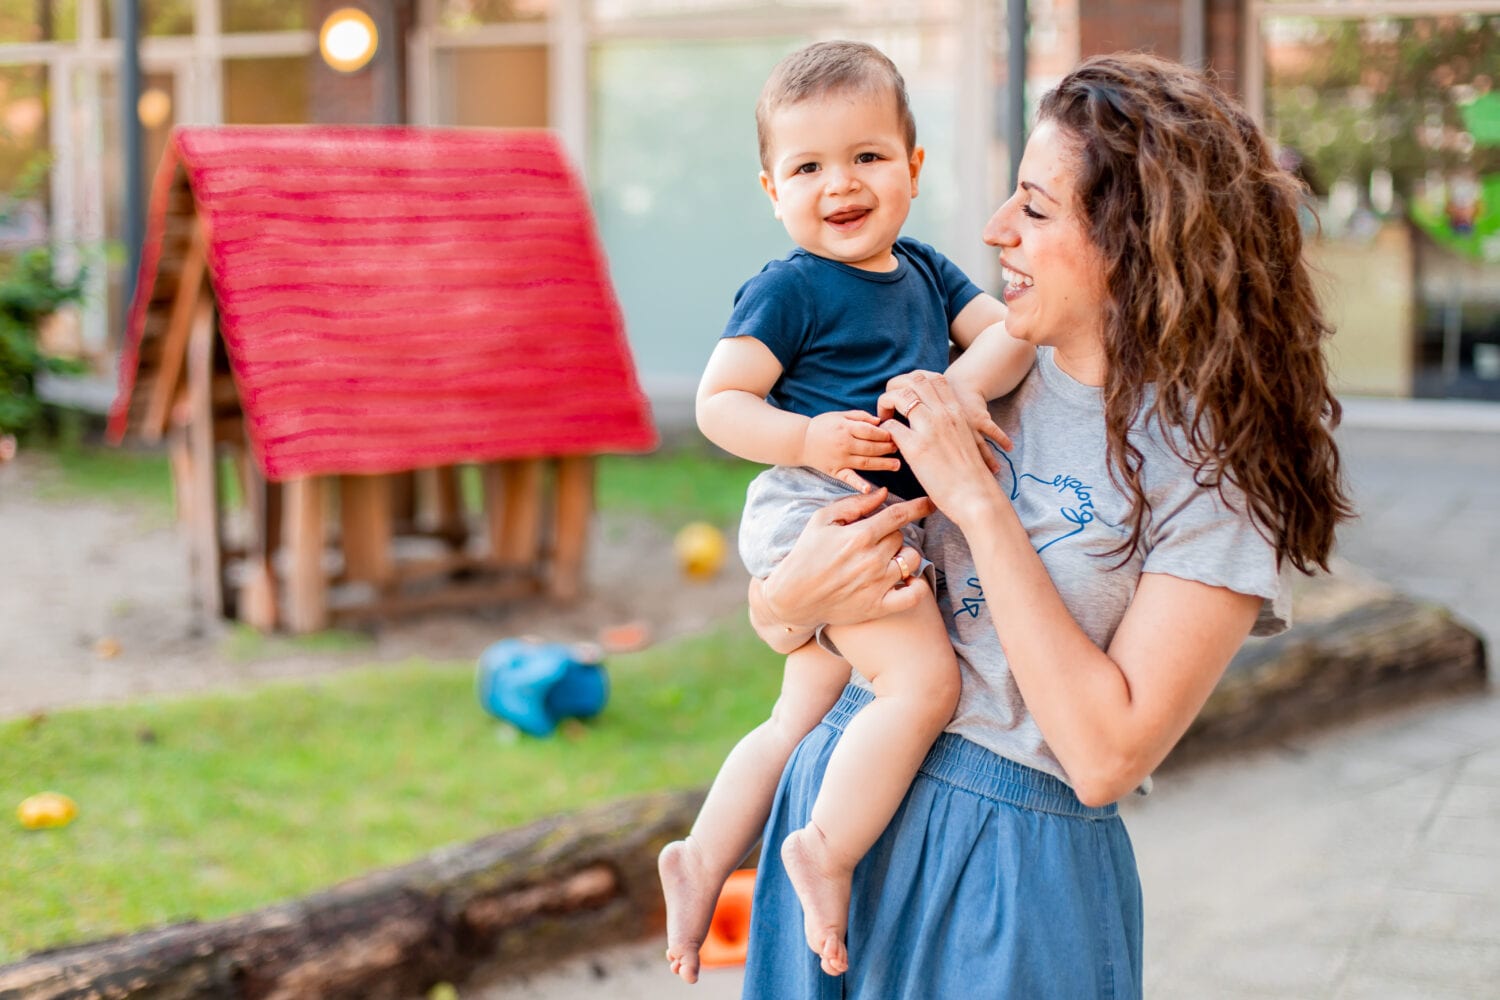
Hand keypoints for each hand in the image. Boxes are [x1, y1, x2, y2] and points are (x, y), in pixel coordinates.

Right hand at [759, 487, 933, 628]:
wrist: (792, 597)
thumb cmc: (806, 554)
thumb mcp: (821, 520)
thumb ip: (854, 504)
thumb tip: (883, 494)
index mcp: (859, 535)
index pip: (899, 515)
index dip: (918, 506)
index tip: (929, 503)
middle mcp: (872, 559)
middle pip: (902, 537)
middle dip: (892, 535)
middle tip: (875, 542)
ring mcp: (877, 584)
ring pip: (912, 560)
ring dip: (904, 556)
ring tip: (887, 559)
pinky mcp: (878, 606)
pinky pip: (914, 595)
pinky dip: (916, 586)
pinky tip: (906, 580)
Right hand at [800, 410, 899, 491]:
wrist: (801, 441)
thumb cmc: (823, 425)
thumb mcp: (840, 415)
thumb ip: (860, 416)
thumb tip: (879, 421)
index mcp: (846, 428)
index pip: (870, 431)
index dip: (884, 433)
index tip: (895, 435)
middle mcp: (844, 444)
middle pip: (871, 447)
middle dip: (887, 448)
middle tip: (899, 448)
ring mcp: (840, 459)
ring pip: (865, 462)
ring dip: (882, 464)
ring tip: (896, 465)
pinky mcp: (835, 471)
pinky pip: (848, 478)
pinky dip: (858, 484)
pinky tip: (869, 489)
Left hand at [876, 371, 1008, 527]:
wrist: (976, 495)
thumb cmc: (971, 474)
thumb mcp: (964, 439)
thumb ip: (950, 427)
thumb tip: (936, 429)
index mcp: (957, 412)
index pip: (934, 378)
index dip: (916, 382)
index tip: (908, 395)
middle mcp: (943, 415)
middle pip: (916, 380)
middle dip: (898, 386)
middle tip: (891, 404)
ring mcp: (930, 429)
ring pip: (901, 396)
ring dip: (888, 403)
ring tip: (885, 417)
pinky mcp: (916, 448)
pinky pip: (891, 425)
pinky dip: (885, 429)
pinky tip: (888, 439)